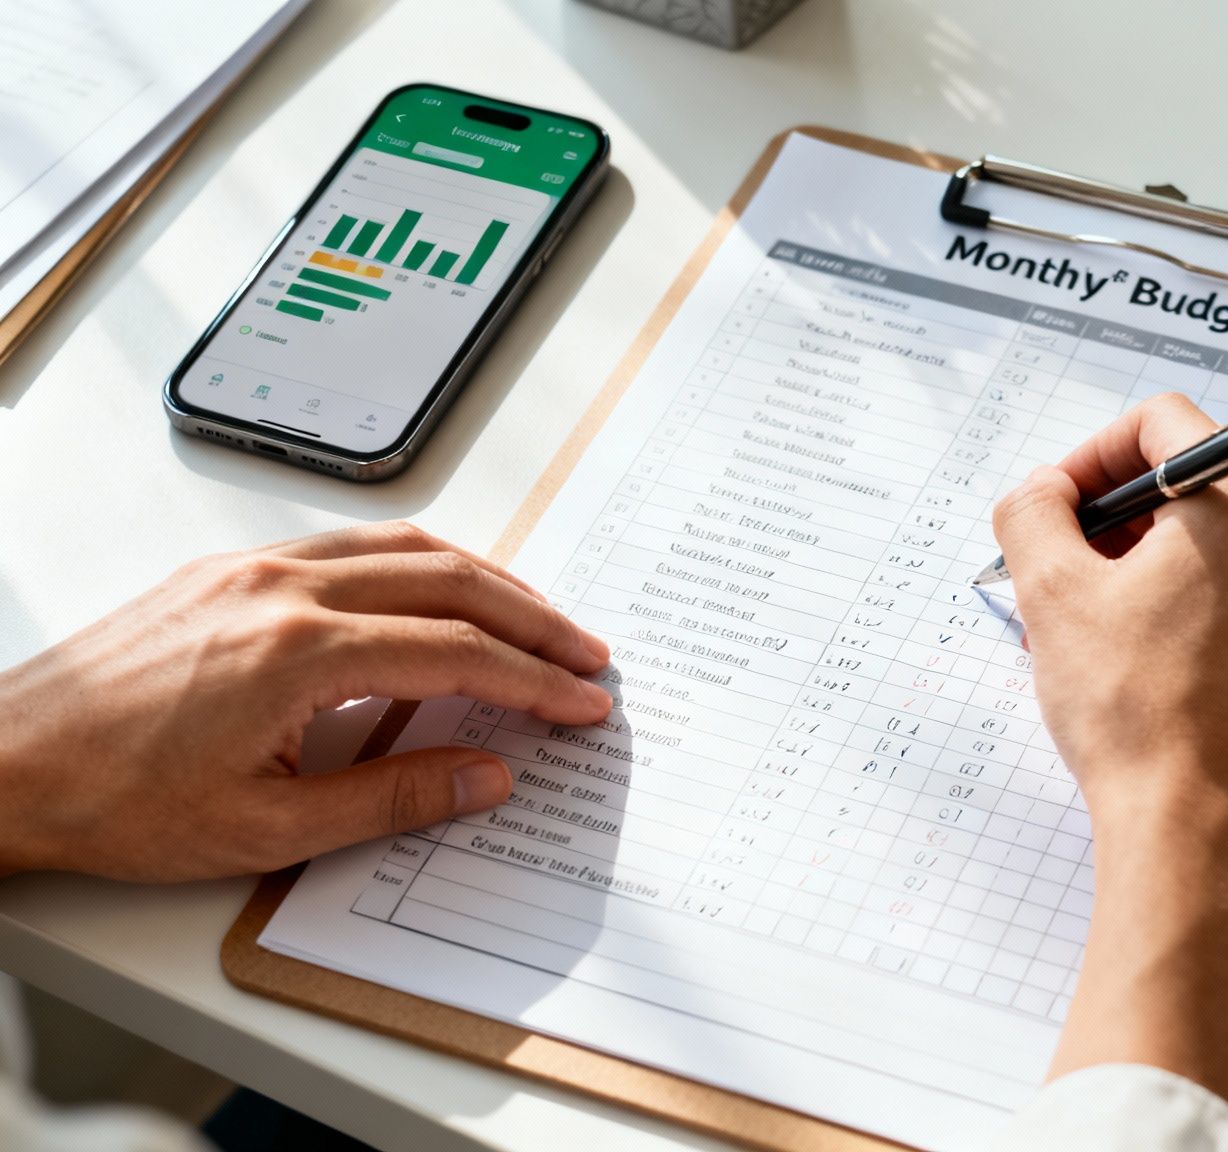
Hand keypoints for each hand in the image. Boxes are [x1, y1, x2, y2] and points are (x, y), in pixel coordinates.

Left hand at [0, 522, 612, 881]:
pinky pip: (351, 544)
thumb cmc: (116, 801)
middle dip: (533, 619)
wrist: (7, 764)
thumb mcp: (267, 828)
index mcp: (297, 652)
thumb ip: (394, 800)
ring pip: (405, 546)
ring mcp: (252, 568)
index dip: (534, 680)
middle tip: (586, 655)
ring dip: (485, 578)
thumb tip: (487, 777)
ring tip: (535, 620)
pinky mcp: (228, 570)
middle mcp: (281, 588)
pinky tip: (437, 592)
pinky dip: (420, 562)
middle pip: (449, 581)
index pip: (456, 652)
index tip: (582, 703)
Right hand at [991, 393, 1227, 1134]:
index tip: (1056, 504)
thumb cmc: (1136, 716)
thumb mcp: (1051, 594)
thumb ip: (1032, 512)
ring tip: (1090, 625)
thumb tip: (1040, 493)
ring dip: (1147, 565)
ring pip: (1216, 545)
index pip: (1161, 423)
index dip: (1091, 454)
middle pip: (1193, 484)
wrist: (1198, 831)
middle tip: (1061, 568)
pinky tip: (1137, 660)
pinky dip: (1187, 607)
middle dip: (1117, 518)